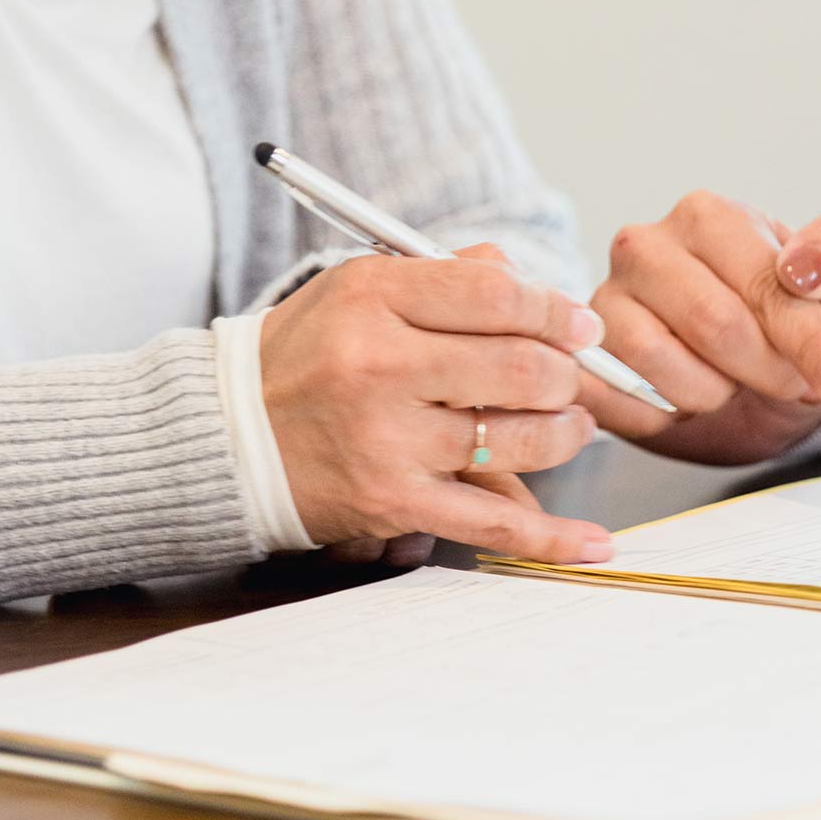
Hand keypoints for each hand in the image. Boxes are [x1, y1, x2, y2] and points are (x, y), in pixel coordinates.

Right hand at [260, 245, 612, 562]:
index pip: (495, 293)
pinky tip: (593, 544)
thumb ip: (447, 275)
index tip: (581, 325)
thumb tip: (532, 283)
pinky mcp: (394, 501)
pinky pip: (490, 522)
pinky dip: (550, 538)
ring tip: (568, 424)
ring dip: (566, 433)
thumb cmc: (308, 356)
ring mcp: (388, 438)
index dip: (555, 310)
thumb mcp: (360, 289)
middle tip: (571, 377)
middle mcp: (380, 365)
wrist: (228, 436)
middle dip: (566, 373)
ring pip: (519, 438)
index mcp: (374, 298)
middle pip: (520, 366)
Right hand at [588, 191, 820, 463]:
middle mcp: (645, 247)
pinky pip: (615, 397)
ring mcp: (604, 300)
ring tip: (730, 383)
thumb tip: (804, 267)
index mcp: (709, 216)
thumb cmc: (799, 323)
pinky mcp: (583, 356)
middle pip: (713, 323)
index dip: (810, 341)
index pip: (764, 283)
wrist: (760, 383)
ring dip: (712, 393)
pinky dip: (662, 415)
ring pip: (657, 360)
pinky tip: (684, 403)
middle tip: (787, 381)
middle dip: (766, 370)